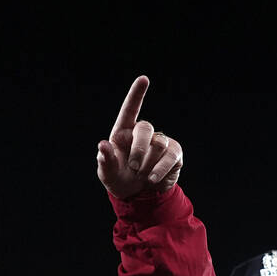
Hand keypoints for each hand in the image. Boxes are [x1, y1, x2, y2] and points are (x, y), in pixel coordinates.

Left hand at [97, 76, 183, 197]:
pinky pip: (170, 156)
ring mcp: (160, 141)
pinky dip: (160, 170)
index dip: (136, 94)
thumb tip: (102, 144)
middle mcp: (142, 133)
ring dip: (148, 164)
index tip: (144, 79)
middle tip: (133, 167)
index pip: (130, 110)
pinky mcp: (174, 153)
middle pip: (145, 127)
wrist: (138, 196)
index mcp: (123, 132)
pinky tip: (152, 179)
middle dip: (138, 149)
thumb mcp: (107, 173)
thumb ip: (105, 160)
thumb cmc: (119, 179)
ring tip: (142, 176)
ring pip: (158, 144)